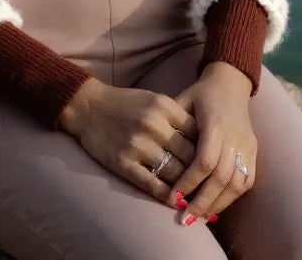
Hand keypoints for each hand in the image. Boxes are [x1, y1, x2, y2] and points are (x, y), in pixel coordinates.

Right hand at [59, 78, 199, 205]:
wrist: (87, 106)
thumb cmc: (125, 104)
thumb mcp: (153, 100)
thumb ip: (177, 117)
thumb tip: (204, 143)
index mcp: (163, 106)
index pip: (198, 133)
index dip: (207, 150)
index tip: (213, 162)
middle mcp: (152, 124)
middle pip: (189, 156)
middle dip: (199, 172)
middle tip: (208, 185)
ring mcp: (137, 144)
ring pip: (174, 173)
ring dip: (186, 187)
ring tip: (195, 196)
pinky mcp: (123, 163)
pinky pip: (152, 185)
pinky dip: (167, 196)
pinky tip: (174, 201)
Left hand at [171, 62, 257, 221]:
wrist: (230, 83)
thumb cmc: (200, 94)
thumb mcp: (182, 101)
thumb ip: (172, 125)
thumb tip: (155, 154)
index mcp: (215, 123)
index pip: (204, 161)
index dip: (189, 182)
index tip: (173, 197)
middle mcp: (235, 136)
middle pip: (221, 177)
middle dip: (202, 201)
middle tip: (184, 219)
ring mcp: (248, 144)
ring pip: (236, 183)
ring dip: (217, 204)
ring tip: (198, 218)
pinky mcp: (254, 151)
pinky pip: (247, 180)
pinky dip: (232, 197)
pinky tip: (215, 207)